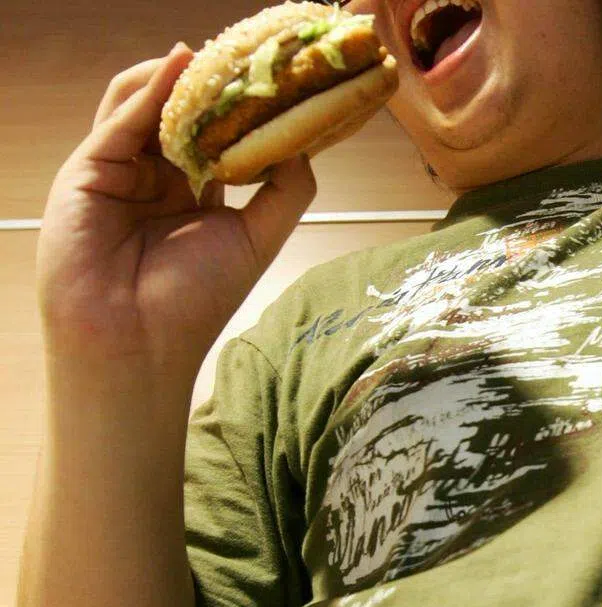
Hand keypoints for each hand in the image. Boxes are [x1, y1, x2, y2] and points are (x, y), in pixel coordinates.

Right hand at [36, 45, 316, 374]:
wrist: (136, 343)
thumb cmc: (193, 303)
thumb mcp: (255, 240)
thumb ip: (284, 192)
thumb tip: (303, 141)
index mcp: (192, 197)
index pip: (216, 137)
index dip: (242, 112)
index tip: (275, 84)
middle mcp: (155, 180)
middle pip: (181, 115)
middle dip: (212, 88)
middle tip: (248, 60)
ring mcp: (120, 172)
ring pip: (146, 107)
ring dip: (179, 81)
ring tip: (214, 59)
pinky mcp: (88, 169)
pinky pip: (117, 120)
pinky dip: (147, 91)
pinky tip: (177, 69)